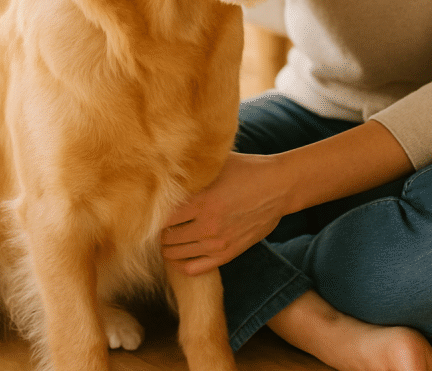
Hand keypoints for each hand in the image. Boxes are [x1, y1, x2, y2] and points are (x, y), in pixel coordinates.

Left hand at [160, 152, 288, 274]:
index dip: (154, 214)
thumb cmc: (247, 169)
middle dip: (160, 231)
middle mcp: (207, 225)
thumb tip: (167, 164)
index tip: (153, 209)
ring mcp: (217, 243)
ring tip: (168, 236)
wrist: (279, 187)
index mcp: (201, 201)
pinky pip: (193, 269)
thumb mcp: (218, 163)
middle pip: (166, 238)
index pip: (162, 217)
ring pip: (176, 254)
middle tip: (160, 223)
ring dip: (168, 247)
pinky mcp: (228, 254)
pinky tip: (179, 254)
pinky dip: (181, 264)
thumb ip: (194, 168)